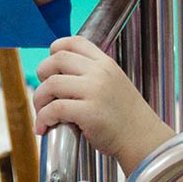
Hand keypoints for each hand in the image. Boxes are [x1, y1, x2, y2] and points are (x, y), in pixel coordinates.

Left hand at [33, 35, 173, 169]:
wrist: (143, 140)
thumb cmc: (126, 118)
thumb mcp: (114, 84)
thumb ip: (92, 75)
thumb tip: (57, 75)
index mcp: (106, 63)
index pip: (74, 42)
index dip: (55, 50)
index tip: (50, 67)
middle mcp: (100, 73)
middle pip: (57, 59)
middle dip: (42, 74)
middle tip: (44, 93)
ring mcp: (95, 91)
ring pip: (51, 84)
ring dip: (39, 99)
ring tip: (42, 113)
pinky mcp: (89, 112)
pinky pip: (54, 108)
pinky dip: (43, 118)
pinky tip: (44, 127)